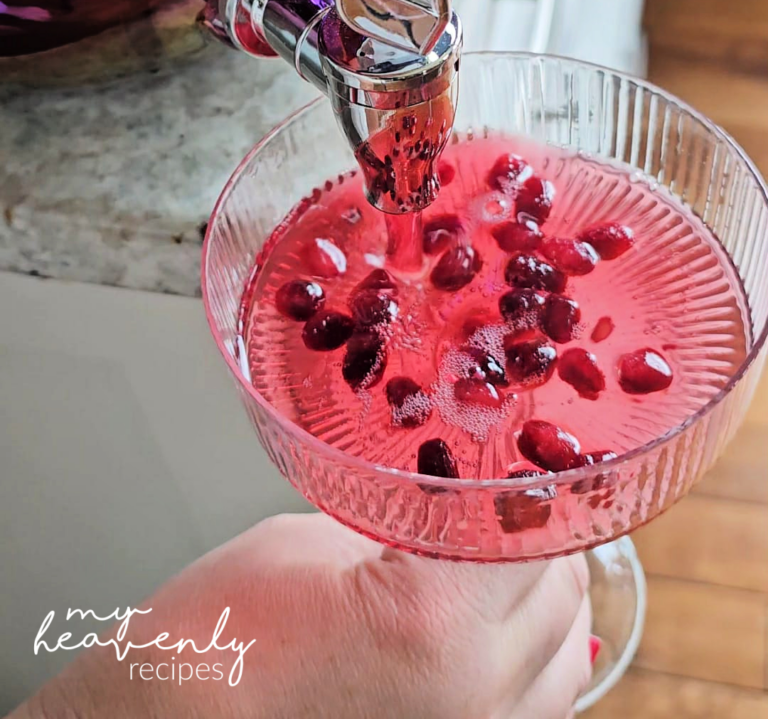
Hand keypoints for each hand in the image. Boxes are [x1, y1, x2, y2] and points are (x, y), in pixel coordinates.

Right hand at [20, 513, 592, 718]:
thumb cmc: (222, 632)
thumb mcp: (321, 537)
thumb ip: (409, 523)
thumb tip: (460, 504)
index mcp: (437, 617)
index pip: (536, 527)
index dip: (533, 485)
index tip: (527, 461)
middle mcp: (477, 691)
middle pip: (564, 593)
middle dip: (547, 539)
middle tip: (518, 501)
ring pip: (570, 661)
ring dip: (552, 603)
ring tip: (518, 559)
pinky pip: (539, 711)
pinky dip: (537, 666)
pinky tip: (506, 632)